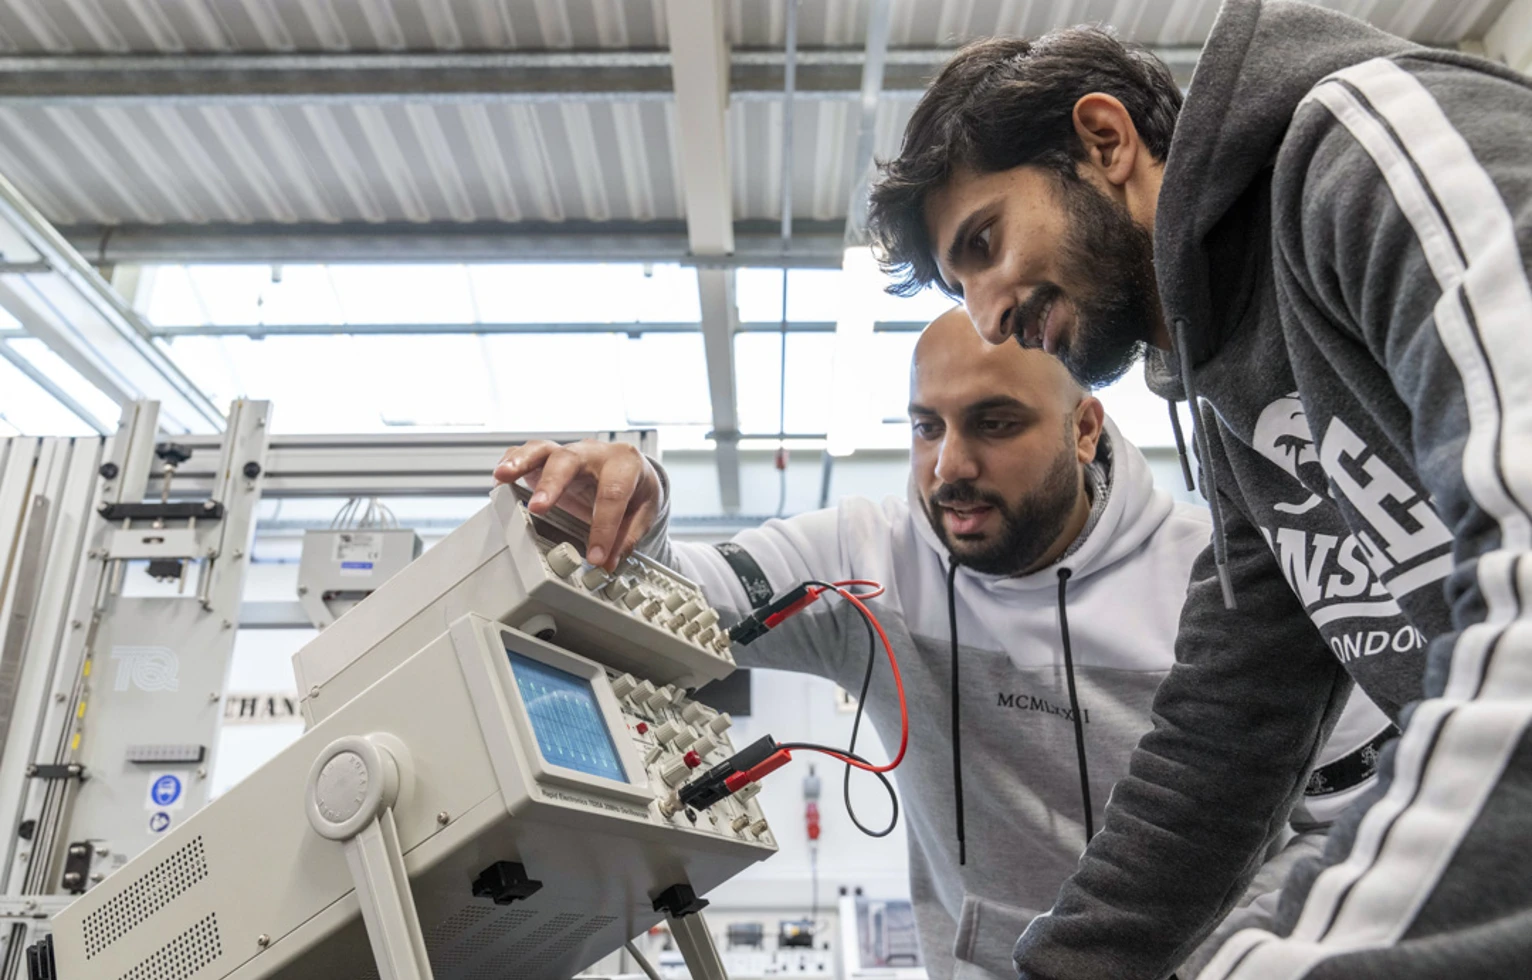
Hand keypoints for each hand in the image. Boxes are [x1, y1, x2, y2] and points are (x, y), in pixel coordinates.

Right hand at [494, 440, 662, 570]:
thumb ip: (626, 537)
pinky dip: (513, 462)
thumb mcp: (643, 511)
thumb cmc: (637, 488)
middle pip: (570, 461)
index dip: (603, 528)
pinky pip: (529, 453)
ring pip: (543, 449)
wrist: (632, 469)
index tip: (595, 556)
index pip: (612, 494)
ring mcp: (569, 452)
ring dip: (521, 462)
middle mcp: (594, 453)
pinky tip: (501, 477)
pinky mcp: (550, 458)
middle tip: (538, 509)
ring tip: (502, 476)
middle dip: (552, 485)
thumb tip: (609, 563)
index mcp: (624, 463)